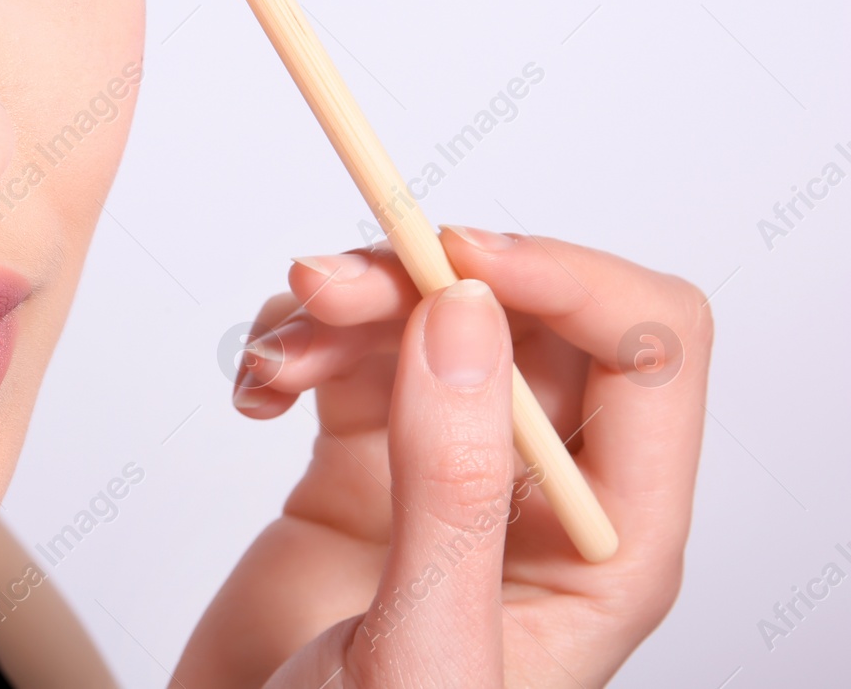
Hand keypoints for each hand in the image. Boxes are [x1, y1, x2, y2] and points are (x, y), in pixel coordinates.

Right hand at [174, 226, 710, 687]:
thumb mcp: (422, 645)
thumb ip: (454, 485)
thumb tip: (466, 318)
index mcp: (606, 544)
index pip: (647, 353)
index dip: (566, 280)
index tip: (451, 260)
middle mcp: (539, 493)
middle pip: (522, 316)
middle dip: (422, 281)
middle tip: (324, 293)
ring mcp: (448, 472)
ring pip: (428, 319)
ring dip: (343, 311)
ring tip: (274, 363)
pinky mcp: (365, 465)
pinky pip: (350, 354)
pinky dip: (296, 344)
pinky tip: (257, 395)